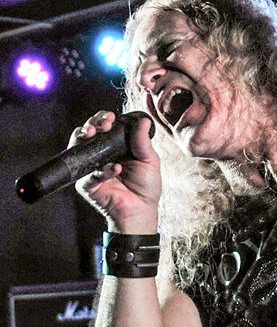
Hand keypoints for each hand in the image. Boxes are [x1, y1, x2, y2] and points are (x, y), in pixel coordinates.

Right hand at [70, 111, 161, 233]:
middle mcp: (100, 154)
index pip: (104, 126)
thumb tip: (144, 121)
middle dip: (92, 123)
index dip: (104, 118)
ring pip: (78, 148)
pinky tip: (114, 169)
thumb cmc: (145, 185)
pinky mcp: (86, 184)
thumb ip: (143, 141)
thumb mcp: (149, 159)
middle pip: (87, 132)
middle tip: (103, 124)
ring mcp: (91, 168)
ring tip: (95, 134)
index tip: (111, 118)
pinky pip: (88, 175)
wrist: (142, 209)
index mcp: (115, 145)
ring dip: (85, 138)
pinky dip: (101, 171)